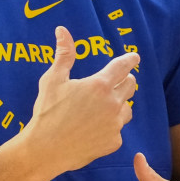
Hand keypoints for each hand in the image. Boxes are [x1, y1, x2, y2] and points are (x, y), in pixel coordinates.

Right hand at [21, 25, 139, 177]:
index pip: (122, 66)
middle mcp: (113, 103)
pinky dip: (110, 127)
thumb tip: (62, 30)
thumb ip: (64, 54)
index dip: (130, 60)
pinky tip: (95, 129)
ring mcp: (115, 124)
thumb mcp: (53, 79)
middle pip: (130, 85)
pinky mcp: (114, 142)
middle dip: (124, 81)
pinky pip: (118, 130)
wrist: (44, 150)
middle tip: (113, 83)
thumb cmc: (47, 112)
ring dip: (119, 105)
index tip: (135, 58)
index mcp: (100, 85)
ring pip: (127, 109)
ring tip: (102, 108)